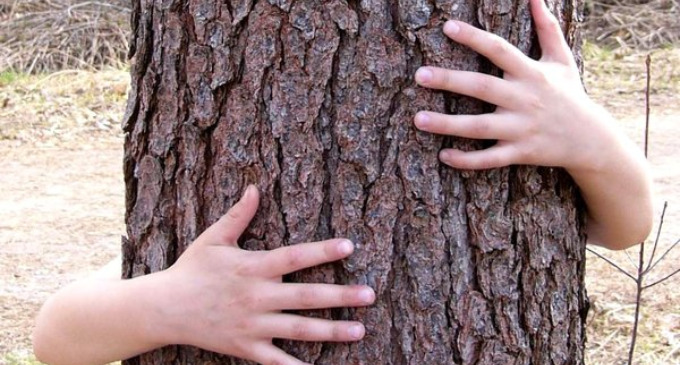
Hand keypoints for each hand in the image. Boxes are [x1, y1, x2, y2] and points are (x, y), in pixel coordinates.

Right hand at [156, 186, 375, 364]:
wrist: (164, 309)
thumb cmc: (191, 269)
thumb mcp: (213, 238)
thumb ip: (238, 215)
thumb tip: (254, 187)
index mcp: (253, 267)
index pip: (294, 257)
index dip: (322, 251)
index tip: (349, 247)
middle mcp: (257, 296)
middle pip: (306, 296)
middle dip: (341, 296)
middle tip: (370, 295)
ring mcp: (253, 325)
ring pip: (299, 329)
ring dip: (332, 331)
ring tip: (360, 330)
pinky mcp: (246, 347)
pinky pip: (276, 361)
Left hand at [412, 0, 652, 248]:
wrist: (591, 140)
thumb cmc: (569, 96)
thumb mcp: (561, 61)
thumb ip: (548, 29)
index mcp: (531, 73)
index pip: (499, 50)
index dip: (474, 37)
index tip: (447, 27)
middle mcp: (524, 99)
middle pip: (482, 87)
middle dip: (450, 80)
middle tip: (419, 74)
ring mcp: (521, 128)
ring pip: (480, 127)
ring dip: (447, 124)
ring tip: (418, 119)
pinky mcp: (520, 153)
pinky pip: (490, 158)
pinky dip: (467, 160)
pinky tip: (443, 155)